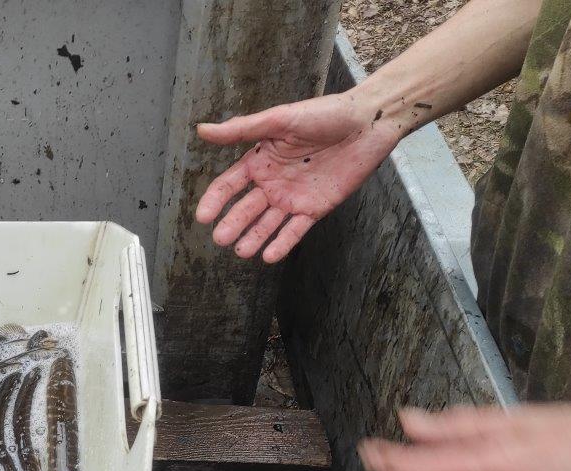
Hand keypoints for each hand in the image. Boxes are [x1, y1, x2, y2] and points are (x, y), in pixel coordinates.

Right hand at [194, 92, 401, 262]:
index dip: (215, 200)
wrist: (368, 122)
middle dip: (233, 224)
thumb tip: (202, 130)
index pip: (229, 185)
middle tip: (220, 239)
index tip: (203, 217)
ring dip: (254, 238)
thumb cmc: (325, 114)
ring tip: (241, 252)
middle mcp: (273, 182)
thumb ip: (242, 129)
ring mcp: (293, 197)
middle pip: (246, 208)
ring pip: (268, 223)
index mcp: (260, 160)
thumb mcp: (280, 119)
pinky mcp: (316, 208)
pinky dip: (283, 244)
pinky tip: (269, 256)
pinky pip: (295, 230)